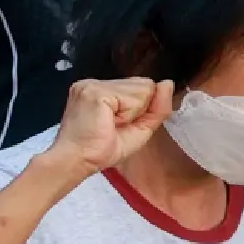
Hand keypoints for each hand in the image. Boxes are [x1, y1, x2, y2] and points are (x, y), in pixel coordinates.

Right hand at [48, 78, 172, 172]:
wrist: (76, 162)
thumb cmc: (100, 151)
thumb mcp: (139, 128)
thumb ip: (157, 107)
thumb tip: (168, 83)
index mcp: (102, 90)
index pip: (140, 86)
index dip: (139, 108)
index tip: (116, 124)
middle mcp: (95, 82)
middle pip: (144, 84)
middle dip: (137, 109)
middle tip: (113, 125)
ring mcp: (93, 84)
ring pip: (142, 89)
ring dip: (132, 112)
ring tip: (110, 124)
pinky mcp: (95, 91)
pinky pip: (134, 97)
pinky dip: (128, 114)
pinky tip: (109, 122)